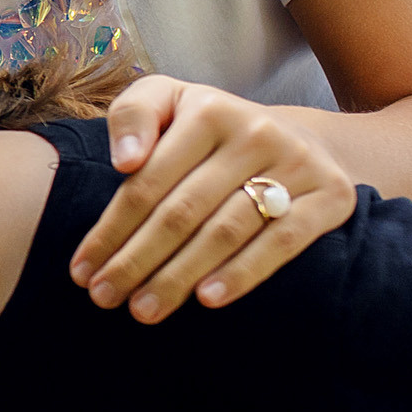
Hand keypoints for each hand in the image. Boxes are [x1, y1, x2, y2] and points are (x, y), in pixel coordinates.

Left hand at [70, 75, 355, 321]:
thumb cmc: (210, 130)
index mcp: (207, 109)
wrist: (299, 138)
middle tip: (104, 297)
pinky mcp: (331, 196)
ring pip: (225, 230)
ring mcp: (297, 164)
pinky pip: (282, 242)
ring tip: (143, 310)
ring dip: (179, 276)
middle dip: (136, 260)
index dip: (110, 229)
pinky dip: (243, 273)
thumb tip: (124, 161)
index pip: (147, 181)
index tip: (80, 271)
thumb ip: (134, 116)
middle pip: (181, 210)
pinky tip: (207, 300)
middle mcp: (255, 131)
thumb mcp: (169, 102)